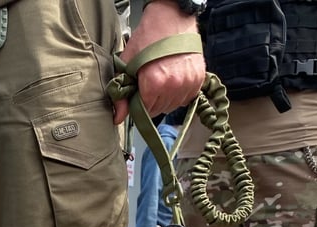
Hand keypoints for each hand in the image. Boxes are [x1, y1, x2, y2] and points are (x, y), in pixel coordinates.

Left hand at [113, 1, 205, 124]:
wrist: (171, 19)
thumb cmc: (148, 38)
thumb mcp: (127, 64)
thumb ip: (121, 95)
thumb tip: (118, 117)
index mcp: (154, 84)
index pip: (143, 111)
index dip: (138, 103)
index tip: (138, 92)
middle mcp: (173, 86)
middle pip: (158, 110)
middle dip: (151, 101)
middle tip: (149, 82)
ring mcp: (188, 83)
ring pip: (172, 106)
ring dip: (165, 98)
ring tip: (162, 80)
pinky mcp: (198, 80)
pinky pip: (186, 98)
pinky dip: (179, 93)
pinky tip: (173, 79)